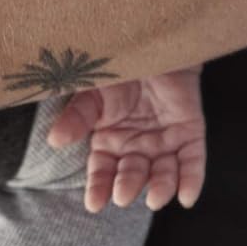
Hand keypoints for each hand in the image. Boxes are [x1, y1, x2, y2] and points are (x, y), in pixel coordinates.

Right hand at [46, 65, 205, 212]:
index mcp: (111, 141)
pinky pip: (192, 161)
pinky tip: (186, 197)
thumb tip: (54, 140)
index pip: (103, 171)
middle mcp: (137, 147)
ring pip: (163, 173)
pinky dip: (191, 180)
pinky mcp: (190, 131)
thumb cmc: (119, 68)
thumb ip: (77, 117)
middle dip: (128, 186)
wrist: (151, 41)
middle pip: (132, 175)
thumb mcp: (93, 92)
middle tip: (123, 195)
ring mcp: (165, 141)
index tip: (94, 204)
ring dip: (160, 188)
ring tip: (154, 198)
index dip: (98, 188)